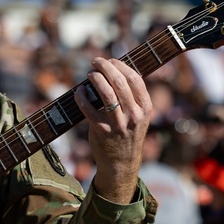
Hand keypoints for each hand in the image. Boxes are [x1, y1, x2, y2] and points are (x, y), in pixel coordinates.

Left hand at [75, 57, 152, 203]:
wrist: (121, 163)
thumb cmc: (127, 135)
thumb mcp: (138, 117)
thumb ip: (131, 98)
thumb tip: (114, 71)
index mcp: (145, 108)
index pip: (135, 79)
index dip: (121, 65)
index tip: (111, 60)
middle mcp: (134, 115)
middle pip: (119, 81)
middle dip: (105, 67)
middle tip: (96, 62)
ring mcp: (118, 123)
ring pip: (105, 92)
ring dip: (95, 78)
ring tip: (89, 74)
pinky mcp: (102, 130)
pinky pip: (88, 108)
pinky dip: (82, 97)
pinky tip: (79, 92)